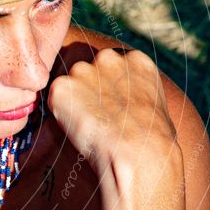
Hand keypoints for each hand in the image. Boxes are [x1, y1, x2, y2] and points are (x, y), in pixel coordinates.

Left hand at [47, 48, 178, 174]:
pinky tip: (79, 130)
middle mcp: (108, 57)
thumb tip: (125, 107)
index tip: (111, 109)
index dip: (108, 90)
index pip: (111, 67)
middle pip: (88, 71)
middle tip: (96, 119)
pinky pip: (55, 100)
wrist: (139, 152)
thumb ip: (134, 94)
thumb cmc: (152, 141)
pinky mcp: (61, 86)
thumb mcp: (154, 106)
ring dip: (73, 103)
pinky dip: (60, 115)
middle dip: (88, 92)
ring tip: (91, 128)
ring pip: (70, 86)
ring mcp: (83, 69)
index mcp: (135, 59)